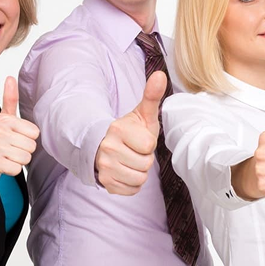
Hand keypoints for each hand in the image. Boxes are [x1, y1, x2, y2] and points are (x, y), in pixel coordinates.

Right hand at [0, 77, 39, 190]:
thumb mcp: (3, 119)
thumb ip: (10, 99)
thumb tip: (10, 77)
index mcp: (5, 119)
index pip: (35, 133)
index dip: (27, 139)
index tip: (14, 139)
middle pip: (32, 146)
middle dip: (23, 151)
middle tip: (9, 150)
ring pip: (26, 158)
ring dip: (18, 161)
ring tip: (6, 157)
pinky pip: (17, 168)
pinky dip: (12, 170)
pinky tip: (2, 165)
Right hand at [95, 71, 166, 194]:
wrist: (105, 146)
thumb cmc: (130, 131)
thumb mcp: (142, 114)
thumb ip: (152, 96)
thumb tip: (160, 75)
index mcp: (117, 129)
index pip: (148, 146)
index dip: (148, 144)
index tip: (138, 139)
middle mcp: (107, 148)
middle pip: (145, 164)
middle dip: (144, 159)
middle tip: (134, 151)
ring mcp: (104, 167)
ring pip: (139, 178)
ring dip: (139, 171)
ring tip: (130, 160)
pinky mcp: (105, 182)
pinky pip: (132, 189)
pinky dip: (132, 183)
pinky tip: (125, 171)